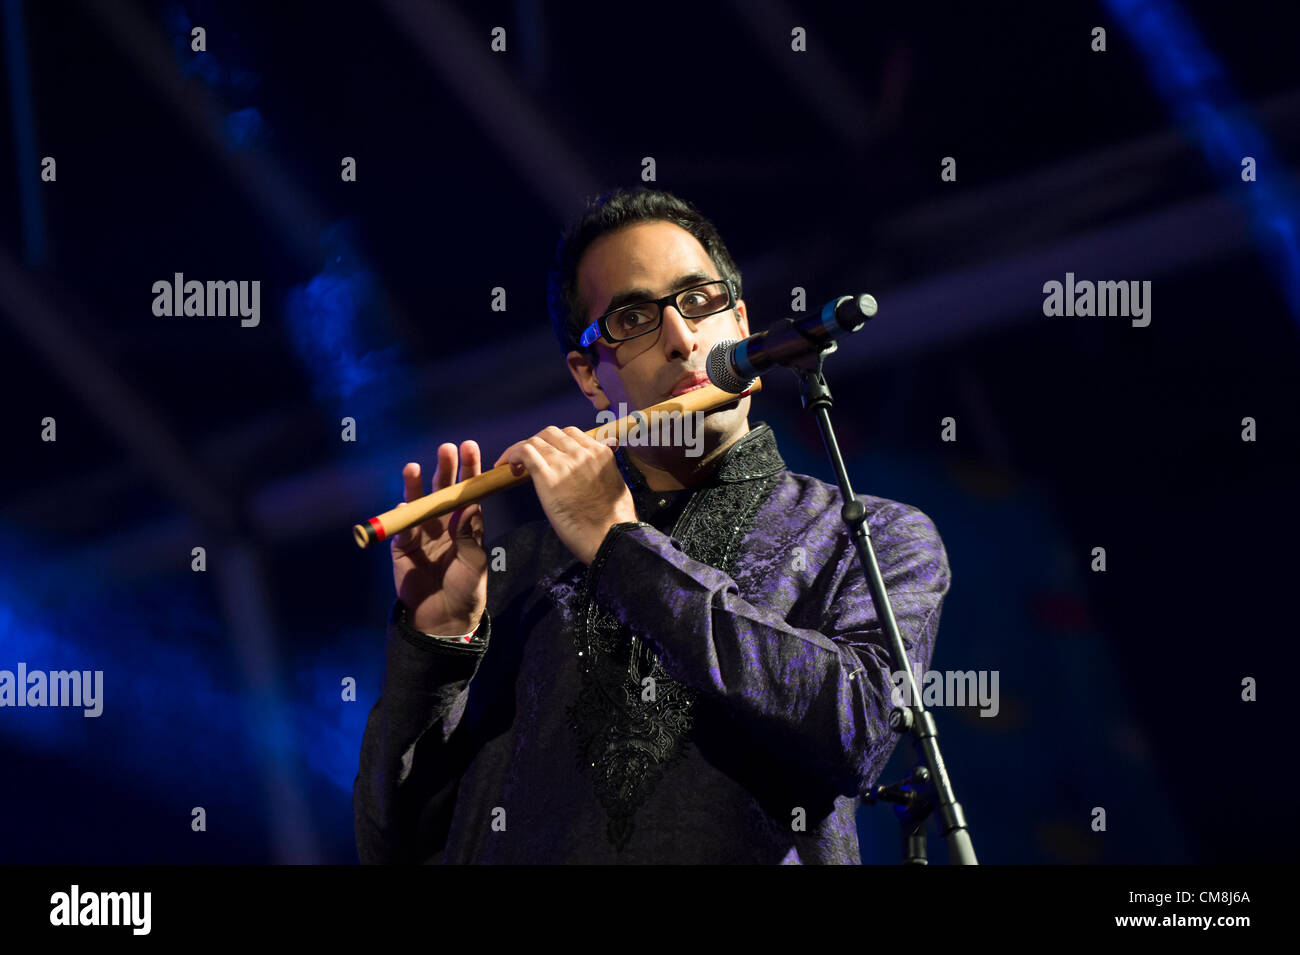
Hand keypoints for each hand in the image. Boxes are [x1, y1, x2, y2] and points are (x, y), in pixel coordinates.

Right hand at [390, 441, 487, 634]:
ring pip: (417, 504)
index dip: (469, 469)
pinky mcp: (402, 547)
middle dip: (444, 468)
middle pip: (442, 490)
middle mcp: (443, 522)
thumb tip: (467, 508)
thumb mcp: (475, 562)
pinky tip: (403, 507)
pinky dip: (401, 518)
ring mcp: (422, 533)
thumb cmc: (467, 589)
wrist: (445, 618)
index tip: (470, 447)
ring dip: (414, 486)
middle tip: (446, 449)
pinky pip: (401, 529)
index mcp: (465, 522)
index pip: (468, 490)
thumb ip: (470, 536)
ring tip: (413, 468)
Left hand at [494, 426, 637, 564]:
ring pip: (536, 440)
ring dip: (521, 449)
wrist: (611, 536)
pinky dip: (513, 455)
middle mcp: (582, 453)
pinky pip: (525, 452)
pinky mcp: (548, 477)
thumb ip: (603, 470)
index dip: (555, 442)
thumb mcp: (616, 484)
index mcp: (600, 453)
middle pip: (551, 433)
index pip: (571, 434)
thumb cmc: (614, 521)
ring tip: (515, 465)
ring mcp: (564, 463)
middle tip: (529, 459)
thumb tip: (593, 470)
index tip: (548, 453)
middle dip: (538, 443)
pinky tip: (510, 467)